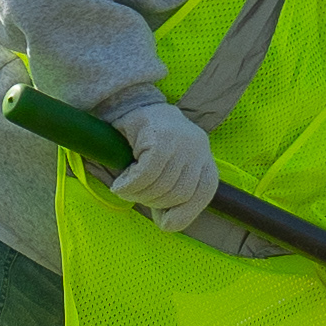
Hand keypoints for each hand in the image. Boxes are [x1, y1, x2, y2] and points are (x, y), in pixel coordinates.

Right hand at [102, 103, 215, 231]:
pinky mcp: (160, 138)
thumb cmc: (149, 139)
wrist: (131, 102)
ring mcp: (182, 141)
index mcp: (205, 156)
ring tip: (125, 189)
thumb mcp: (169, 164)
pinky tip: (121, 184)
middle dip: (154, 202)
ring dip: (139, 194)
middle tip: (135, 196)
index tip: (164, 222)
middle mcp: (199, 147)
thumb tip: (167, 224)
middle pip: (180, 193)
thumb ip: (172, 190)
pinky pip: (147, 173)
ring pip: (163, 185)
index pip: (204, 192)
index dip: (185, 213)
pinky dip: (131, 184)